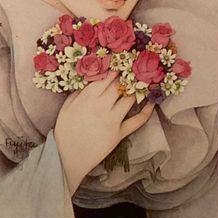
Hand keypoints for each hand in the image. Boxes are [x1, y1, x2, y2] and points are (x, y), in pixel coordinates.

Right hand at [53, 71, 154, 194]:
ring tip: (142, 81)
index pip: (105, 77)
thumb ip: (77, 93)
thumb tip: (89, 80)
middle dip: (126, 75)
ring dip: (137, 89)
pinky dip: (147, 111)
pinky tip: (152, 102)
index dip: (113, 67)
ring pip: (130, 98)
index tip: (120, 60)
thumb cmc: (65, 131)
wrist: (68, 157)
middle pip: (119, 85)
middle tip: (134, 67)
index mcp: (87, 98)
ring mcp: (113, 120)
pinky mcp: (120, 133)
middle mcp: (102, 106)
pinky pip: (137, 120)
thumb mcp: (65, 108)